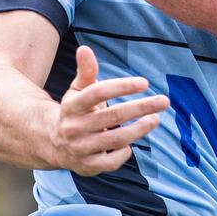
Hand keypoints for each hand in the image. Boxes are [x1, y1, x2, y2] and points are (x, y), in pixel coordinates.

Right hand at [51, 46, 168, 175]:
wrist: (52, 143)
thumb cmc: (74, 110)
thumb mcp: (77, 90)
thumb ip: (85, 71)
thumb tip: (84, 48)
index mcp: (71, 106)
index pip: (97, 93)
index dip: (122, 86)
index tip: (145, 82)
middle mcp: (73, 128)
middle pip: (113, 116)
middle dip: (142, 107)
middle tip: (164, 101)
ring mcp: (79, 149)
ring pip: (116, 139)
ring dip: (140, 129)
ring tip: (155, 119)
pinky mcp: (86, 167)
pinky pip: (112, 161)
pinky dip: (125, 152)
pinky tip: (132, 142)